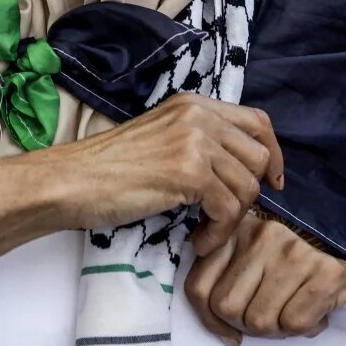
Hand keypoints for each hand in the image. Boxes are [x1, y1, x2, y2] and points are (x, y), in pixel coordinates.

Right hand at [46, 94, 283, 255]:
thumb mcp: (161, 139)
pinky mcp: (190, 172)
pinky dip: (217, 234)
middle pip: (259, 157)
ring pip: (248, 188)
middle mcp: (198, 116)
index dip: (272, 154)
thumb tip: (241, 170)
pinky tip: (196, 241)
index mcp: (192, 104)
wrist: (72, 181)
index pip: (257, 121)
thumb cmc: (108, 168)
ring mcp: (195, 142)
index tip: (270, 182)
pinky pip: (229, 211)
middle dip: (250, 194)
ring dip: (230, 221)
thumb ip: (199, 142)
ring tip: (203, 233)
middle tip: (224, 216)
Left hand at [184, 211, 345, 345]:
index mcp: (235, 232)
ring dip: (275, 330)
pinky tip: (312, 312)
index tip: (229, 329)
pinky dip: (301, 329)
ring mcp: (295, 250)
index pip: (198, 287)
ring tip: (290, 313)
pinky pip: (293, 323)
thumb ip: (220, 282)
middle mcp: (262, 233)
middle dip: (245, 325)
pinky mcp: (326, 272)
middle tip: (270, 318)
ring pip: (258, 319)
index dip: (210, 319)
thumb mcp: (248, 274)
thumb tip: (212, 317)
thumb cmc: (292, 283)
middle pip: (226, 307)